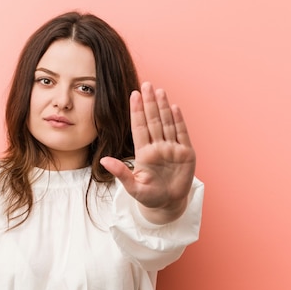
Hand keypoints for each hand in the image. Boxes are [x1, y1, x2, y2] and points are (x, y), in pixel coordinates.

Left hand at [100, 82, 195, 221]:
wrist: (168, 204)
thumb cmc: (149, 197)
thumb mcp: (133, 187)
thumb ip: (121, 173)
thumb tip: (104, 161)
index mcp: (144, 153)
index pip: (139, 127)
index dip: (137, 111)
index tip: (133, 95)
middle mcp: (158, 147)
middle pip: (153, 121)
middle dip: (149, 103)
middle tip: (146, 84)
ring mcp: (172, 149)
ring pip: (167, 123)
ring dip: (163, 107)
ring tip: (159, 91)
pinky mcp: (186, 153)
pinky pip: (182, 134)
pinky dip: (179, 121)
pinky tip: (174, 107)